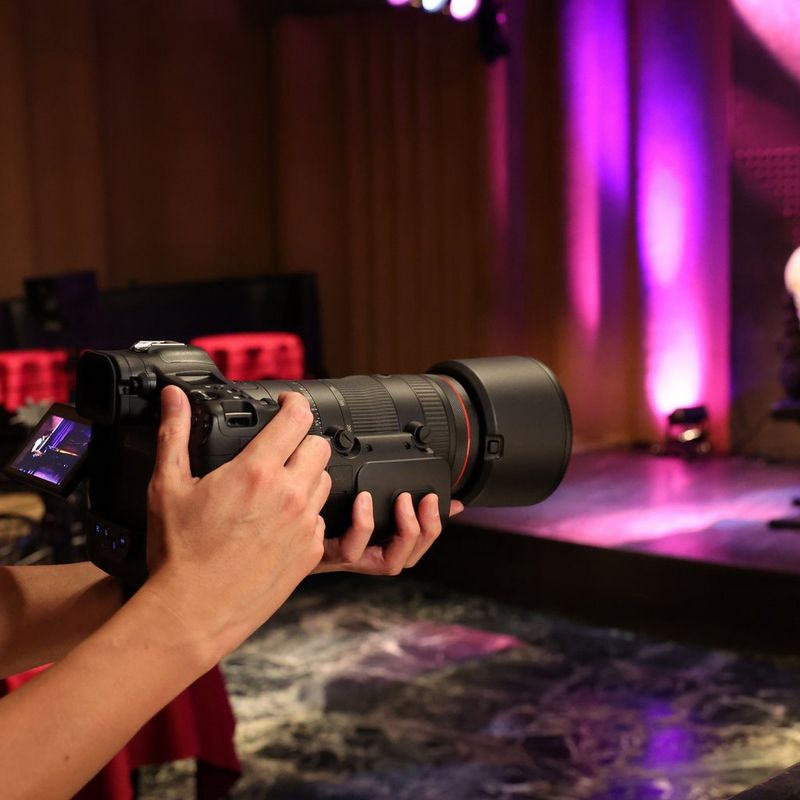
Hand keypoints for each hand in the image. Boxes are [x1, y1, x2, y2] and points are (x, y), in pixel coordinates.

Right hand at [143, 386, 331, 662]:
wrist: (194, 612)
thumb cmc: (179, 554)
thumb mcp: (168, 486)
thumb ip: (174, 433)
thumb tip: (174, 397)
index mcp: (257, 472)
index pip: (298, 418)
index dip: (293, 403)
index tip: (284, 404)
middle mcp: (289, 494)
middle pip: (319, 446)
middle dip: (302, 440)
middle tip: (280, 448)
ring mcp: (304, 524)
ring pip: (324, 481)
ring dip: (307, 475)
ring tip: (278, 486)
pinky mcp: (311, 551)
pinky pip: (320, 518)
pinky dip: (306, 513)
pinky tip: (280, 521)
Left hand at [313, 491, 463, 574]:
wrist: (269, 542)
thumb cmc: (308, 525)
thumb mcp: (348, 507)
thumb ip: (385, 501)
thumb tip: (413, 483)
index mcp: (372, 546)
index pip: (417, 548)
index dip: (437, 528)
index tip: (451, 503)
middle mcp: (364, 557)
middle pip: (409, 559)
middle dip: (426, 531)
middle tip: (427, 501)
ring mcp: (348, 557)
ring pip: (388, 563)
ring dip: (404, 532)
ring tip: (402, 501)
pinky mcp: (326, 552)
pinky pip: (351, 548)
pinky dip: (363, 525)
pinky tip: (364, 501)